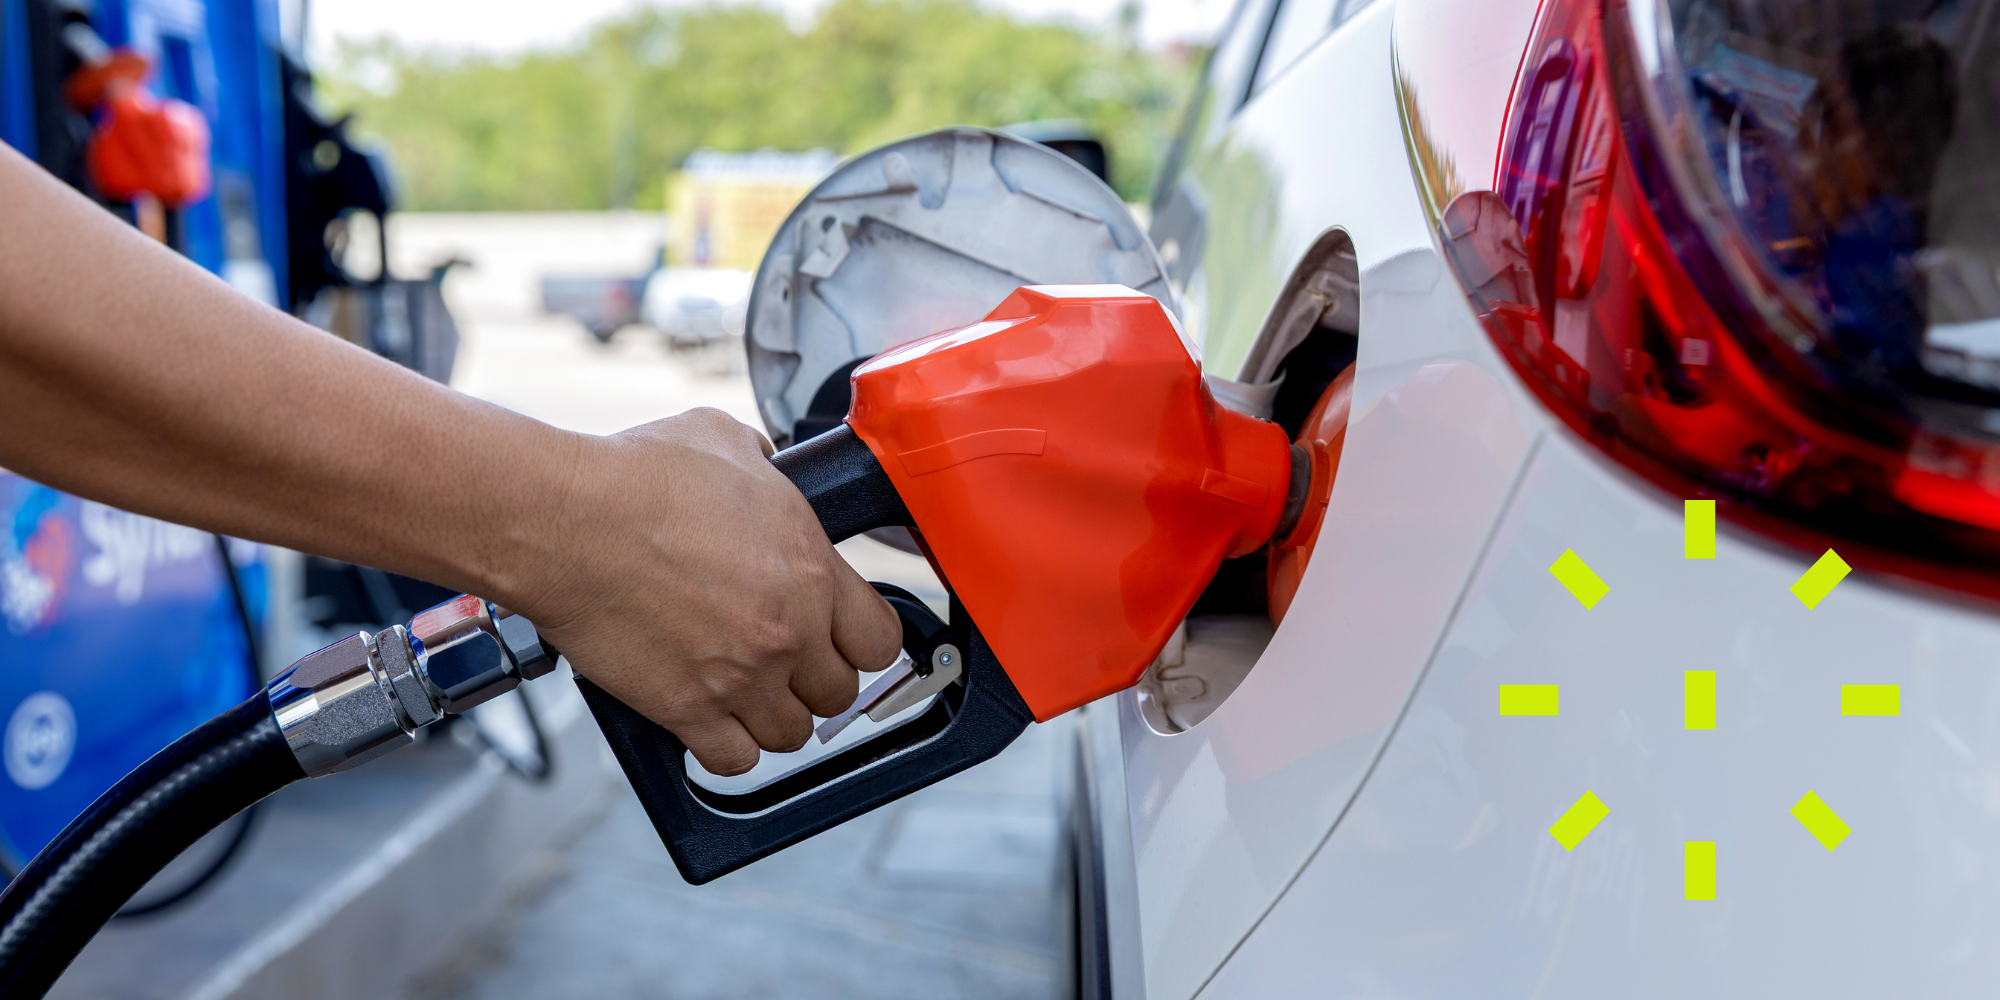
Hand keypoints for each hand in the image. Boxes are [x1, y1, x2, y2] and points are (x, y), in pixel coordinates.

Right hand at [506, 408, 901, 775]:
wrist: (564, 520)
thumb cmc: (636, 477)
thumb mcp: (727, 442)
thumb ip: (767, 468)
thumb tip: (769, 471)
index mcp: (811, 569)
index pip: (880, 641)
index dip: (862, 642)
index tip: (842, 639)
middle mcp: (787, 632)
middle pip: (838, 693)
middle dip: (815, 679)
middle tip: (786, 662)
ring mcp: (740, 677)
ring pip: (791, 734)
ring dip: (773, 717)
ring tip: (747, 691)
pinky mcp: (687, 710)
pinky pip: (734, 760)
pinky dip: (727, 748)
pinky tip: (713, 721)